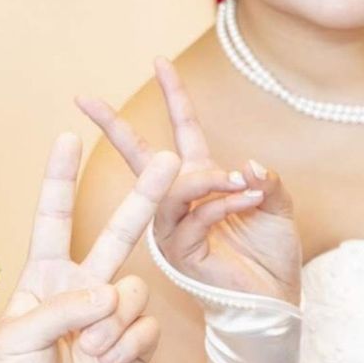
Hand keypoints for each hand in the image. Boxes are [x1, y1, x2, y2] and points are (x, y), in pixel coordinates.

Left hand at [0, 132, 179, 362]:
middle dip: (141, 198)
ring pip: (134, 290)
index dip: (58, 178)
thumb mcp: (16, 340)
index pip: (53, 218)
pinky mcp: (133, 350)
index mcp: (43, 279)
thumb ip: (62, 308)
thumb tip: (110, 294)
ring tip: (92, 350)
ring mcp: (109, 319)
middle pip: (115, 234)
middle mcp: (81, 290)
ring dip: (115, 320)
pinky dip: (128, 345)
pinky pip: (146, 328)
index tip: (67, 136)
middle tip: (167, 160)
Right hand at [79, 57, 300, 302]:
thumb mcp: (278, 207)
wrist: (273, 302)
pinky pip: (191, 216)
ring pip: (173, 188)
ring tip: (240, 183)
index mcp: (202, 179)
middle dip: (112, 125)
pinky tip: (244, 200)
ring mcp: (175, 225)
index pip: (183, 126)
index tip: (159, 60)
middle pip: (140, 154)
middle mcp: (181, 198)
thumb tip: (250, 164)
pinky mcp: (179, 250)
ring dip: (207, 180)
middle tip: (85, 99)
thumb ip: (267, 182)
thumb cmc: (271, 255)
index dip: (173, 94)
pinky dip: (218, 204)